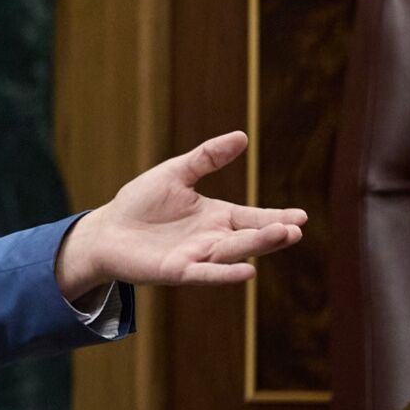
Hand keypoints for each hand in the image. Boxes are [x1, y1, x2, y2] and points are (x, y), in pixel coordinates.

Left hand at [55, 130, 305, 299]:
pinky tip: (248, 272)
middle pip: (249, 237)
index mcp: (217, 217)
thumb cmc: (141, 202)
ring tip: (282, 236)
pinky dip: (225, 273)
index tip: (302, 216)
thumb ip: (207, 157)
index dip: (277, 217)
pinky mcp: (178, 271)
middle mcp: (213, 239)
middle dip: (273, 234)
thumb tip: (242, 136)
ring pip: (233, 253)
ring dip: (257, 247)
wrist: (107, 230)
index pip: (254, 217)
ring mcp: (198, 256)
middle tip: (297, 229)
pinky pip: (206, 273)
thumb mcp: (176, 173)